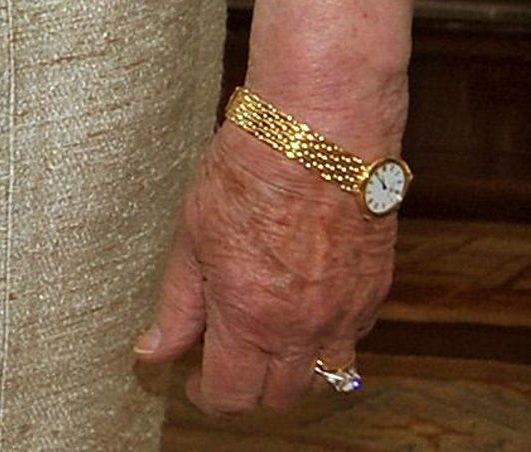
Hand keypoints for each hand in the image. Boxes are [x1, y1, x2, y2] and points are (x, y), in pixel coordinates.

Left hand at [136, 0, 409, 414]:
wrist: (319, 133)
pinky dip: (327, 337)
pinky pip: (352, 339)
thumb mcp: (192, 237)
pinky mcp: (376, 291)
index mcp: (251, 319)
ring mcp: (347, 314)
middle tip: (224, 358)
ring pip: (324, 377)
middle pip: (280, 397)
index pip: (232, 397)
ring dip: (293, 370)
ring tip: (264, 338)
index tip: (192, 381)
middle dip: (249, 389)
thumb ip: (177, 306)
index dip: (206, 397)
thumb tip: (154, 353)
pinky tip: (303, 304)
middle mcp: (305, 328)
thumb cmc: (249, 171)